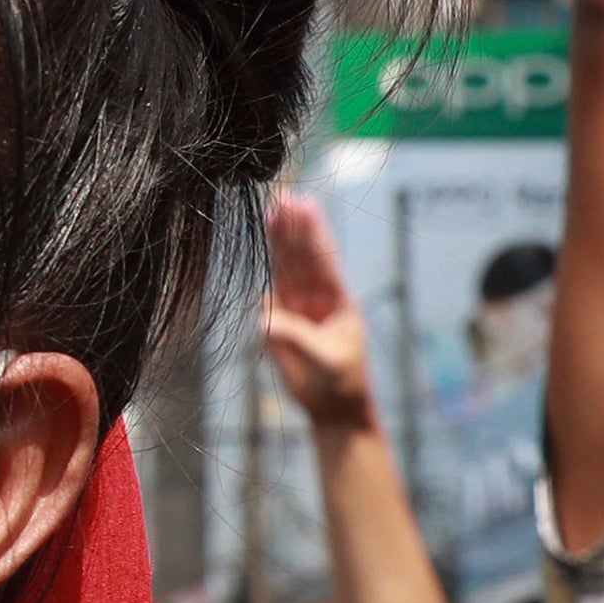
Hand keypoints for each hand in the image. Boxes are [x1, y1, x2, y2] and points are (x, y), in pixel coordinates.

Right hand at [258, 192, 379, 427]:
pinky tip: (264, 244)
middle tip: (285, 196)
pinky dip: (268, 265)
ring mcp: (300, 304)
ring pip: (288, 265)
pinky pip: (273, 285)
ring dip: (281, 239)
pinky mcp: (282, 316)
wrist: (333, 406)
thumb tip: (265, 320)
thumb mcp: (325, 361)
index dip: (313, 234)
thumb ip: (297, 340)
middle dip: (295, 227)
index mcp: (338, 301)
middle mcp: (319, 297)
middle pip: (304, 255)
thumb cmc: (339, 383)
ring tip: (273, 209)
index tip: (305, 206)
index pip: (323, 260)